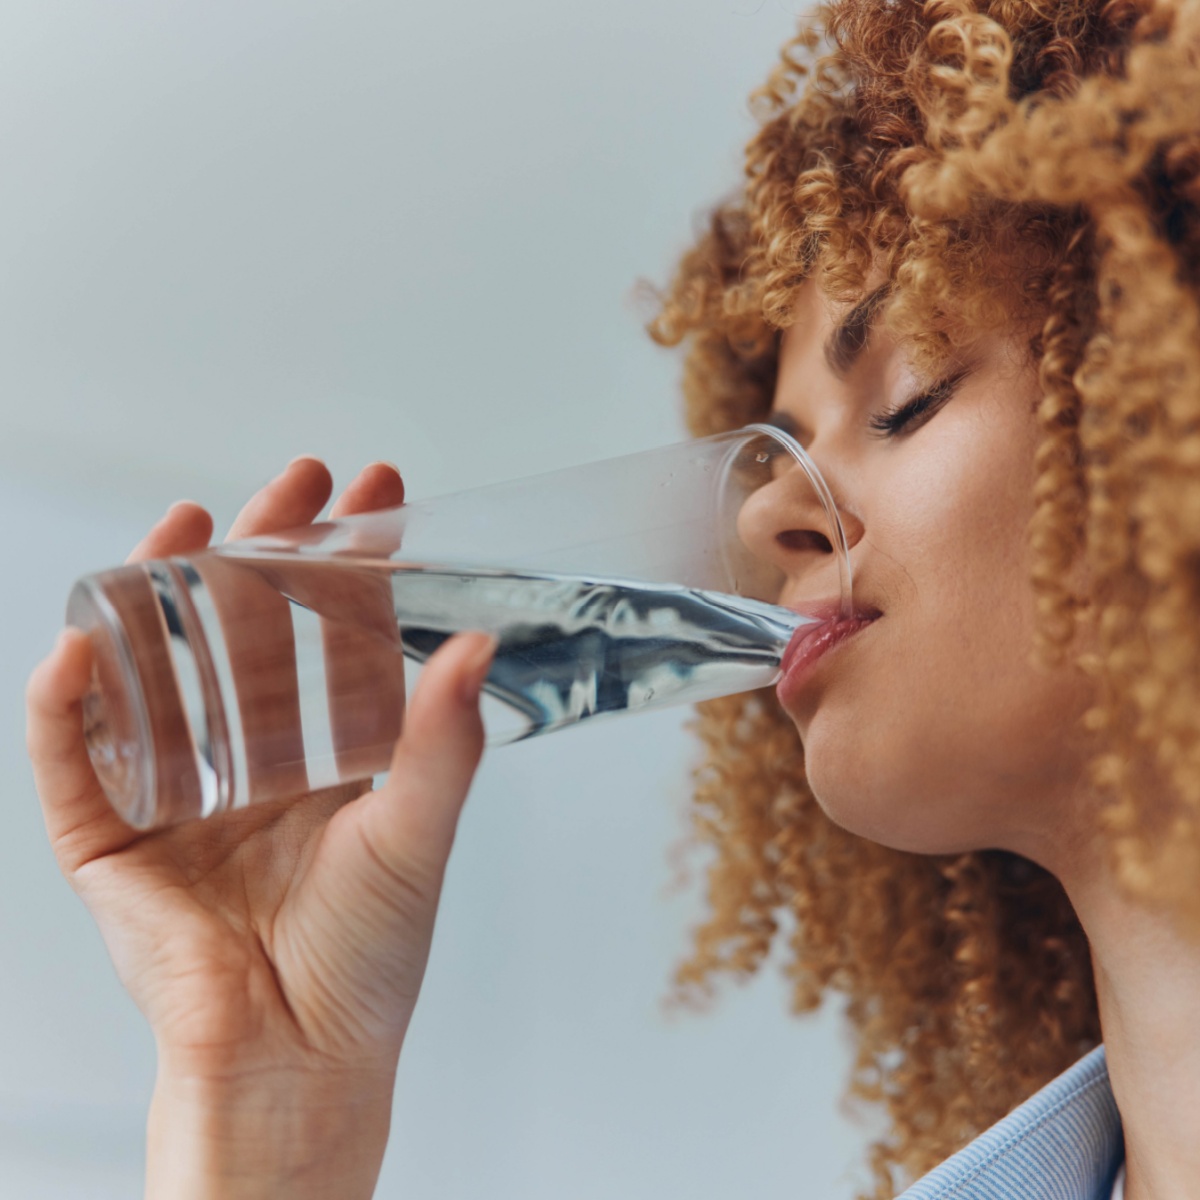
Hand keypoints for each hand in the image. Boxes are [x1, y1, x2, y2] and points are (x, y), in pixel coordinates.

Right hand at [25, 457, 496, 1198]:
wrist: (298, 1061)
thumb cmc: (366, 957)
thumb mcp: (415, 834)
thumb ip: (443, 743)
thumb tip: (481, 645)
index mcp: (324, 752)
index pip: (335, 629)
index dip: (352, 560)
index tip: (377, 493)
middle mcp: (249, 757)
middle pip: (244, 627)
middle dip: (265, 547)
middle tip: (296, 479)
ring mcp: (175, 789)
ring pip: (155, 667)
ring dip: (161, 592)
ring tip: (189, 522)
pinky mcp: (110, 839)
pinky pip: (72, 760)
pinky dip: (64, 704)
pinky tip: (83, 645)